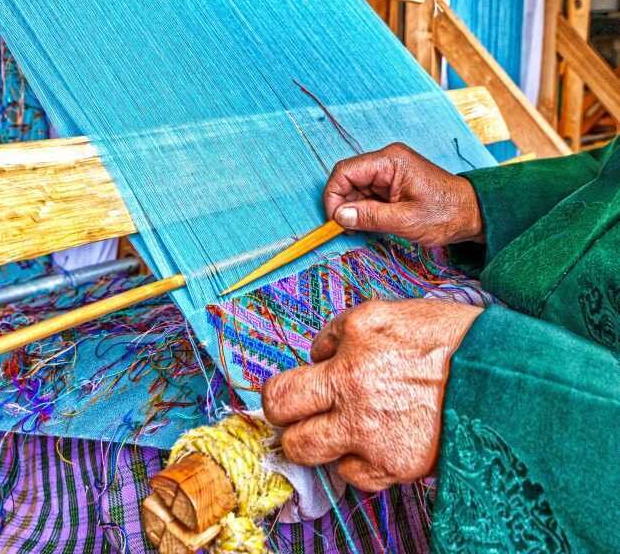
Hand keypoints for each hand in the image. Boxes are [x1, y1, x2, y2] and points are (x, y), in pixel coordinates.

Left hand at [261, 299, 481, 490]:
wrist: (506, 380)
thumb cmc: (452, 342)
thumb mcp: (390, 314)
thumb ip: (343, 332)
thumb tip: (318, 354)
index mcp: (352, 345)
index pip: (283, 381)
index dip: (281, 391)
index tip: (290, 393)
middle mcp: (353, 388)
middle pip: (282, 418)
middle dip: (286, 417)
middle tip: (303, 413)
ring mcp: (370, 432)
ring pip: (307, 451)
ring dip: (317, 441)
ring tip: (342, 429)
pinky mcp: (393, 464)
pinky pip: (352, 475)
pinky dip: (358, 463)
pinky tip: (376, 443)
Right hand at [323, 143, 483, 246]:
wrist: (473, 215)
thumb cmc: (446, 215)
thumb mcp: (405, 220)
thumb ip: (370, 217)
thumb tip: (339, 216)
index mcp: (390, 161)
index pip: (345, 171)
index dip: (333, 195)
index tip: (336, 220)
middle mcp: (386, 161)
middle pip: (348, 180)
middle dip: (343, 205)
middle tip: (348, 228)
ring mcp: (388, 172)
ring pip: (355, 189)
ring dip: (353, 210)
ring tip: (363, 229)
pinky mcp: (391, 184)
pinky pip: (366, 195)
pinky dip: (363, 211)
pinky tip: (371, 224)